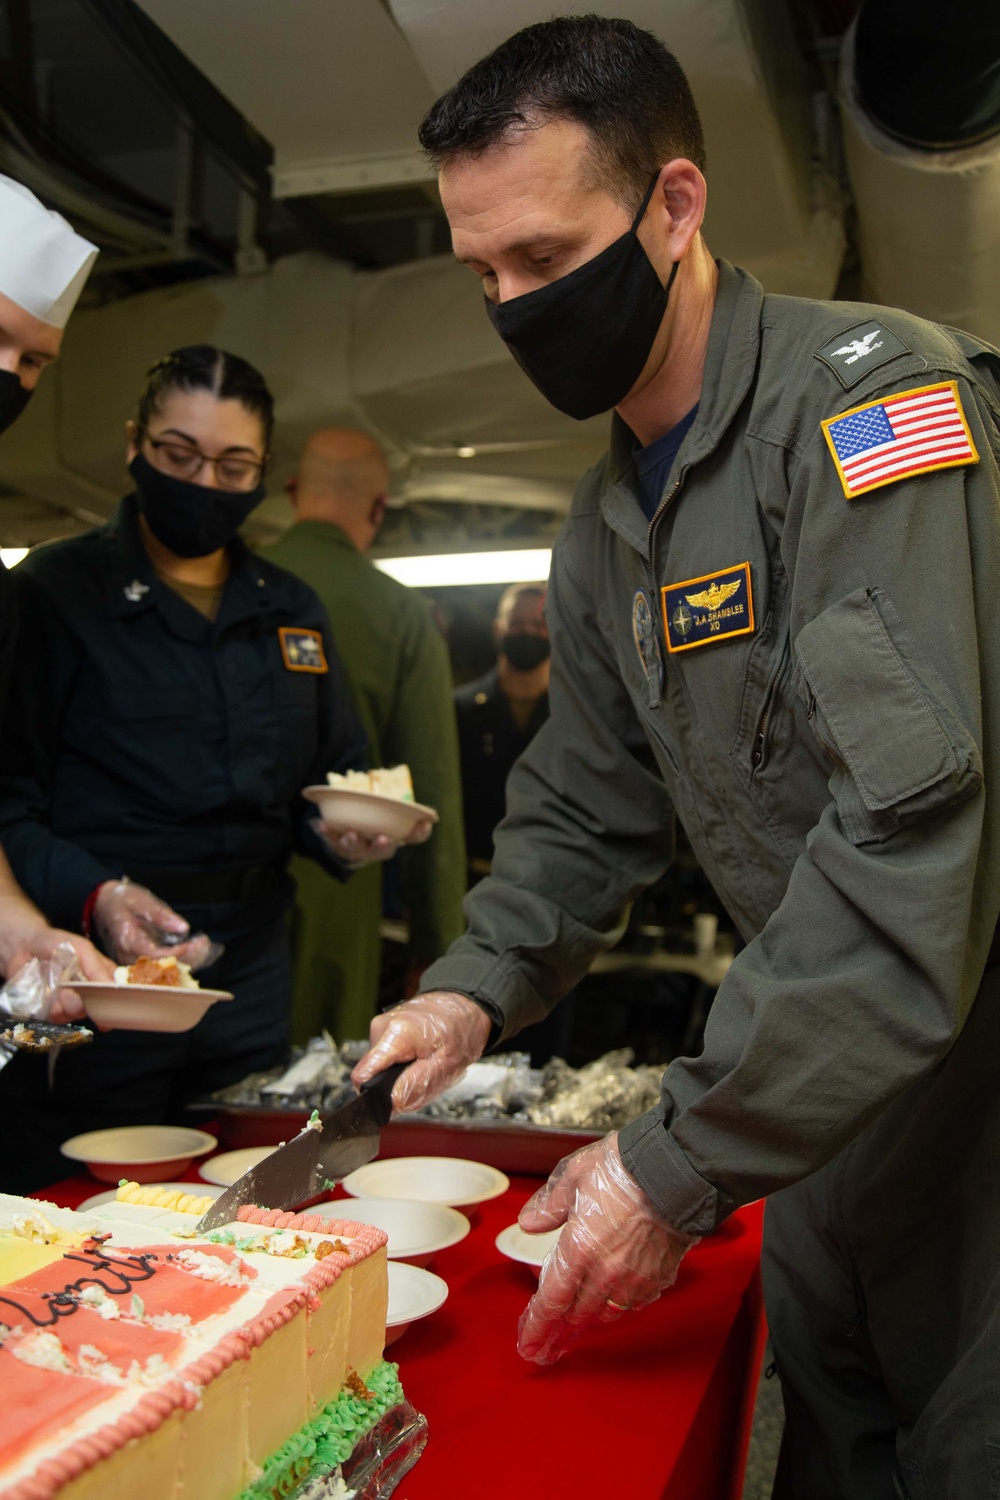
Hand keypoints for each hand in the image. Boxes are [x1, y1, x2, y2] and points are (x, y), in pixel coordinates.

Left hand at [3, 930, 113, 1022]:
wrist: (24, 947)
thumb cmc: (56, 943)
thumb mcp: (81, 948)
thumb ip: (97, 968)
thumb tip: (113, 986)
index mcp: (101, 976)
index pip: (116, 993)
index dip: (115, 1000)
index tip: (108, 1000)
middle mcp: (90, 992)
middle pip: (97, 1008)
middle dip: (85, 1000)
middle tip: (72, 985)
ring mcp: (72, 1003)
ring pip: (77, 1014)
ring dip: (66, 1002)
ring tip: (57, 986)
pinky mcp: (54, 1011)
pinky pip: (58, 1018)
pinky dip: (52, 1007)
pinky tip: (47, 993)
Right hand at [92, 880, 220, 969]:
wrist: (105, 906)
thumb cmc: (124, 901)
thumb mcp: (143, 901)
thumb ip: (162, 915)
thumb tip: (183, 928)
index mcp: (129, 941)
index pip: (155, 955)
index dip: (177, 953)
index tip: (194, 943)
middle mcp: (130, 957)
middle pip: (164, 967)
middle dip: (189, 958)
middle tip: (205, 943)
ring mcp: (135, 963)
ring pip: (166, 970)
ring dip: (190, 960)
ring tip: (205, 945)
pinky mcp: (142, 963)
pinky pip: (165, 967)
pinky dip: (185, 960)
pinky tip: (200, 951)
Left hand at [320, 818, 432, 867]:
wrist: (346, 828)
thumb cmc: (373, 817)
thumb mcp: (389, 809)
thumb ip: (403, 807)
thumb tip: (427, 811)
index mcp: (396, 837)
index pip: (413, 838)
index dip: (419, 833)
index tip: (425, 824)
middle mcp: (376, 847)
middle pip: (382, 851)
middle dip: (382, 846)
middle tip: (384, 838)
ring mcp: (356, 848)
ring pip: (356, 850)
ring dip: (354, 842)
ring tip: (351, 833)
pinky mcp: (337, 845)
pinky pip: (332, 841)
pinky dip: (328, 833)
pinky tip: (323, 824)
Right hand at [351, 991, 491, 1111]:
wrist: (463, 1006)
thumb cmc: (459, 1029)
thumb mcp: (446, 1065)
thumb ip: (415, 1086)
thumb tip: (390, 1104)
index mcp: (396, 1034)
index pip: (362, 1076)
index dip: (375, 1095)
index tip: (394, 1099)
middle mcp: (382, 1028)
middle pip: (373, 1075)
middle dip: (395, 1086)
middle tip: (423, 1078)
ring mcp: (381, 1028)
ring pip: (380, 1069)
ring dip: (401, 1076)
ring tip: (425, 1066)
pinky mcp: (384, 1031)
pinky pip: (386, 1059)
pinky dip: (402, 1065)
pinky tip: (420, 1059)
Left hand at [516, 1132, 698, 1365]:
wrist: (676, 1170)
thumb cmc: (625, 1168)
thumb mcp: (573, 1176)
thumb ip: (549, 1205)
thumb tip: (529, 1222)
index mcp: (579, 1248)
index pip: (552, 1301)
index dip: (537, 1328)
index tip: (528, 1347)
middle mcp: (606, 1272)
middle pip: (578, 1314)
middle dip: (560, 1332)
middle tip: (549, 1345)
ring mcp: (635, 1278)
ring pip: (607, 1311)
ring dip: (589, 1318)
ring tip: (578, 1324)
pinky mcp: (659, 1277)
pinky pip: (633, 1301)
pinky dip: (619, 1303)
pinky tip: (614, 1298)